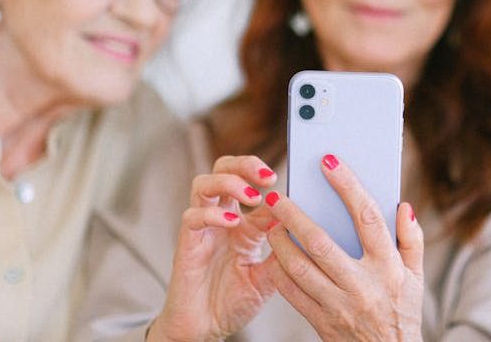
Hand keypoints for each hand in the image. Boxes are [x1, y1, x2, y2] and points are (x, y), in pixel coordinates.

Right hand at [147, 155, 279, 341]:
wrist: (205, 331)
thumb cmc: (232, 302)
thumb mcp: (268, 275)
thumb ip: (282, 251)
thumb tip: (303, 226)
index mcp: (242, 222)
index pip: (251, 183)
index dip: (268, 178)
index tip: (292, 182)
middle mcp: (220, 219)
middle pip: (223, 169)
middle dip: (245, 164)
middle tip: (268, 177)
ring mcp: (203, 229)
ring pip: (204, 184)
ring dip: (229, 182)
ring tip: (253, 195)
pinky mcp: (187, 245)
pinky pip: (192, 217)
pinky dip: (213, 215)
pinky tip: (233, 223)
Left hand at [264, 154, 424, 341]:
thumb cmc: (403, 313)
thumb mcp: (417, 277)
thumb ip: (412, 240)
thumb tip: (403, 206)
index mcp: (389, 267)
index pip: (366, 217)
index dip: (347, 185)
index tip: (328, 162)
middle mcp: (362, 285)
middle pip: (321, 242)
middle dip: (294, 215)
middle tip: (276, 194)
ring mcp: (339, 305)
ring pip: (299, 267)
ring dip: (279, 242)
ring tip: (269, 222)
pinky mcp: (321, 322)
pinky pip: (292, 293)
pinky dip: (279, 271)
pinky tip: (273, 253)